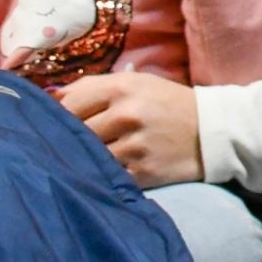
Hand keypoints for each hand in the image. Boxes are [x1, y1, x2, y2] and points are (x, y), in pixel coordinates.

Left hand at [56, 72, 202, 187]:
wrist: (213, 131)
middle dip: (67, 141)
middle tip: (64, 146)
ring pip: (88, 158)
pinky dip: (103, 177)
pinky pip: (107, 178)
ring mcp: (135, 145)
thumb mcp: (136, 83)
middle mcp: (127, 114)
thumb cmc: (167, 104)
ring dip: (84, 161)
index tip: (51, 125)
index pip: (68, 104)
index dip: (55, 117)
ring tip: (86, 160)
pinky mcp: (142, 172)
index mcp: (123, 87)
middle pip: (74, 133)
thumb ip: (92, 87)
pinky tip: (107, 173)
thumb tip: (48, 99)